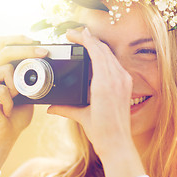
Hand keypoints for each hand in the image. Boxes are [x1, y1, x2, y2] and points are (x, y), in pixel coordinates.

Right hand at [0, 35, 47, 139]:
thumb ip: (30, 77)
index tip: (35, 40)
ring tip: (14, 100)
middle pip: (7, 51)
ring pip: (7, 69)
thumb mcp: (27, 91)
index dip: (18, 39)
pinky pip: (3, 89)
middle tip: (44, 53)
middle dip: (28, 50)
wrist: (3, 134)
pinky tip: (6, 110)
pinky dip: (10, 101)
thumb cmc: (15, 114)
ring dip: (18, 86)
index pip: (4, 44)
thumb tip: (44, 63)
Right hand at [47, 28, 133, 156]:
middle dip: (88, 38)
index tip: (73, 33)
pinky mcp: (126, 84)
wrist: (118, 143)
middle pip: (103, 49)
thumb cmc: (101, 131)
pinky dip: (105, 56)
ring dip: (97, 45)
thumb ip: (65, 108)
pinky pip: (115, 63)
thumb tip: (49, 107)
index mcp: (104, 83)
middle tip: (74, 34)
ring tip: (84, 41)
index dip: (84, 38)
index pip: (95, 51)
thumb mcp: (81, 116)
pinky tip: (97, 56)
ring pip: (110, 54)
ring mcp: (124, 80)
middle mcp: (117, 78)